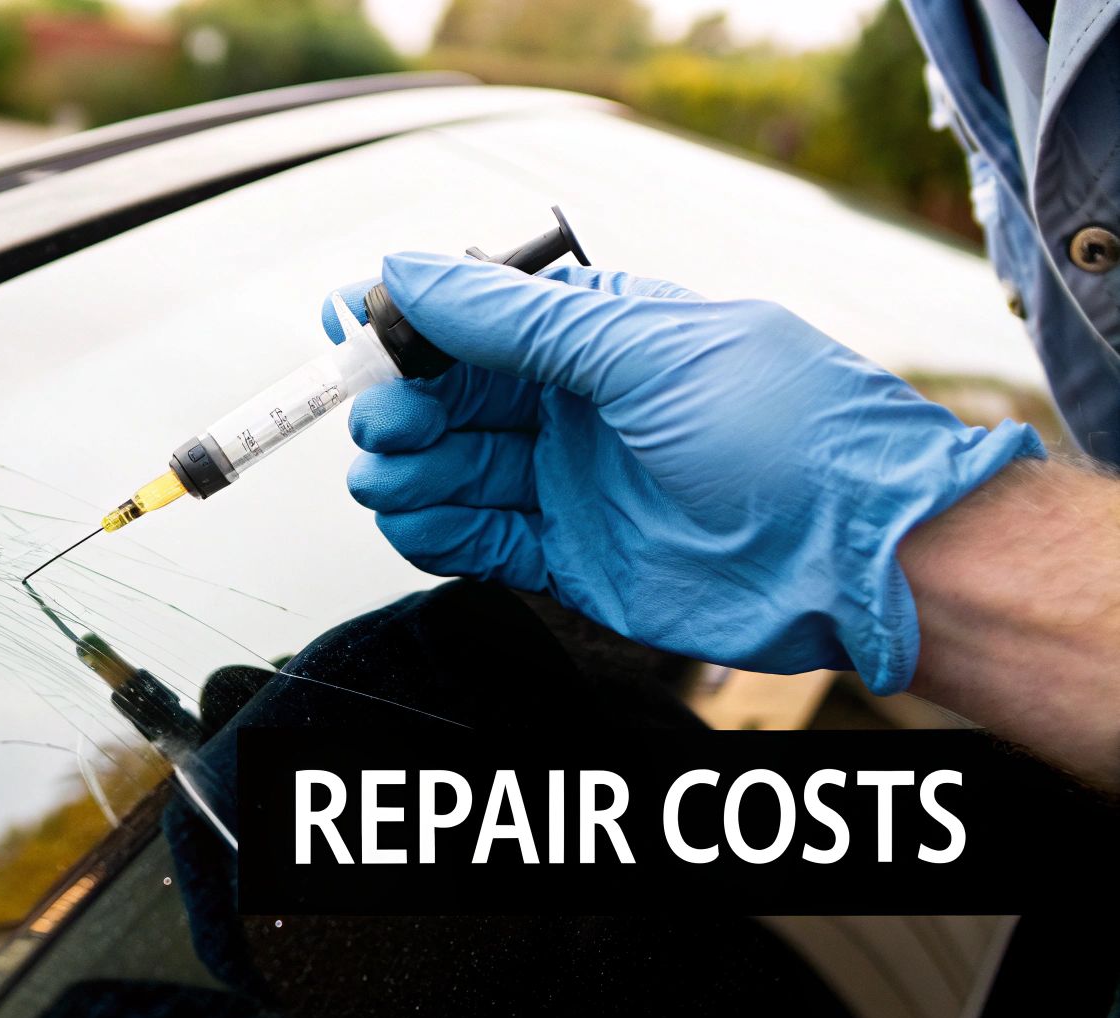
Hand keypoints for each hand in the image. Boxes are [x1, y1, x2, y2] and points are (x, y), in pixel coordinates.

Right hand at [325, 254, 1043, 692]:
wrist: (862, 556)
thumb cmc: (788, 434)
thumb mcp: (644, 350)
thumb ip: (518, 322)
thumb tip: (411, 272)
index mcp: (597, 336)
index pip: (474, 319)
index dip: (403, 322)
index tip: (343, 324)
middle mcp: (576, 406)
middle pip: (449, 399)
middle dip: (398, 405)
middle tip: (379, 420)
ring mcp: (570, 483)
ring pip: (451, 470)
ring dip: (407, 471)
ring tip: (391, 477)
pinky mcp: (568, 556)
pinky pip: (476, 539)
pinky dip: (434, 530)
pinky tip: (417, 520)